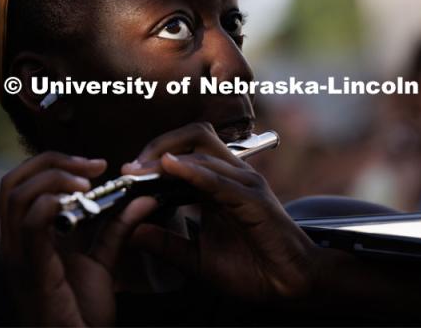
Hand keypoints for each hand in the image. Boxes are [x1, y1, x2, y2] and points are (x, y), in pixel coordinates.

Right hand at [0, 151, 158, 325]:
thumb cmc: (82, 311)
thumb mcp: (103, 259)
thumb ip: (119, 227)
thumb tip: (144, 197)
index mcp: (30, 235)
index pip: (24, 182)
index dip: (59, 162)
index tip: (99, 164)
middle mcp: (17, 241)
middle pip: (15, 180)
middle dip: (54, 161)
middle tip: (94, 166)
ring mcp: (20, 255)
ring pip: (16, 195)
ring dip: (55, 177)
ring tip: (88, 183)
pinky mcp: (32, 271)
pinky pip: (30, 226)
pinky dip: (51, 204)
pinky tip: (76, 201)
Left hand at [122, 122, 318, 301]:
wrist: (292, 285)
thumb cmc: (251, 269)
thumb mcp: (198, 258)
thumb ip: (167, 243)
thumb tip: (133, 232)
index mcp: (221, 183)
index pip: (187, 150)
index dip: (155, 155)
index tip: (128, 172)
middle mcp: (233, 175)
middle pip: (196, 136)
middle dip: (160, 144)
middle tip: (133, 166)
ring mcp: (245, 183)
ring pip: (204, 151)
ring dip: (168, 157)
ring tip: (140, 170)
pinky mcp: (253, 199)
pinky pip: (218, 178)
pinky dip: (192, 171)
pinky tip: (169, 169)